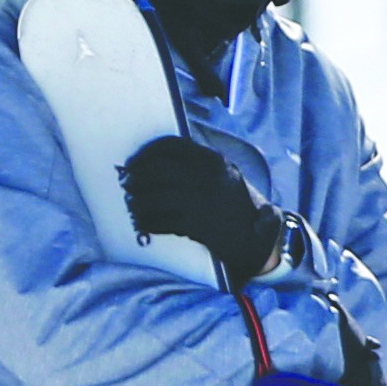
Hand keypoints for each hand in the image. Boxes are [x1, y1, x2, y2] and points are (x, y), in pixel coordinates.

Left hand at [120, 136, 287, 283]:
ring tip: (133, 205)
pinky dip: (147, 223)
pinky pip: (160, 222)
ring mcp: (200, 202)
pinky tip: (143, 224)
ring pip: (154, 198)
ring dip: (137, 202)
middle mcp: (206, 177)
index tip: (133, 161)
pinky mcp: (196, 226)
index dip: (146, 152)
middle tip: (127, 183)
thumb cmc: (235, 205)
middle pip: (157, 171)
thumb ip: (197, 165)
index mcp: (213, 160)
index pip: (171, 146)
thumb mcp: (225, 175)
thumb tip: (153, 162)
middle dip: (136, 177)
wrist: (259, 238)